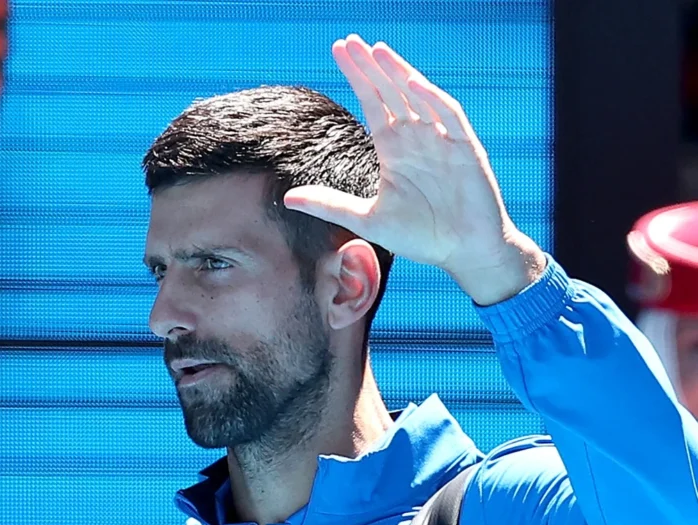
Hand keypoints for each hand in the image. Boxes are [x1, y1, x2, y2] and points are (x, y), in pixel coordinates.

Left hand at [283, 35, 545, 303]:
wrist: (464, 253)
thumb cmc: (421, 237)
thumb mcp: (368, 221)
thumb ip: (330, 205)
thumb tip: (287, 198)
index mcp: (394, 150)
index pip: (372, 104)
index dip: (357, 78)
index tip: (338, 52)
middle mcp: (416, 138)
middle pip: (391, 93)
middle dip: (371, 68)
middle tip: (349, 42)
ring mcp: (442, 140)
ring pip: (418, 97)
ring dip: (398, 73)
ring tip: (376, 50)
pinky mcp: (466, 149)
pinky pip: (449, 116)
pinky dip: (432, 99)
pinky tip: (412, 82)